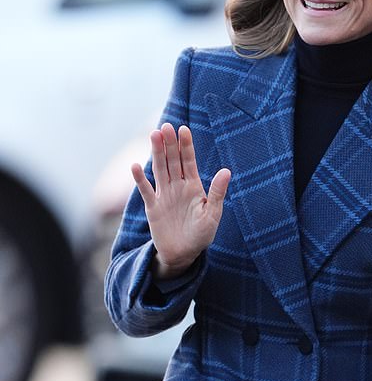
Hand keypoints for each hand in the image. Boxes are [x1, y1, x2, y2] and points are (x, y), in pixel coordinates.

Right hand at [132, 122, 230, 278]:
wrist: (183, 254)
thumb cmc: (201, 235)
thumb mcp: (213, 214)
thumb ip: (217, 192)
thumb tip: (226, 170)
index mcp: (193, 186)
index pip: (189, 161)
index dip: (186, 146)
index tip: (183, 129)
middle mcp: (177, 187)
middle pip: (172, 161)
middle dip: (170, 144)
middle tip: (166, 126)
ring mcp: (164, 195)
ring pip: (159, 169)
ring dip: (156, 153)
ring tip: (154, 135)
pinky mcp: (152, 207)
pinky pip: (145, 190)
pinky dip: (140, 179)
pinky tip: (135, 166)